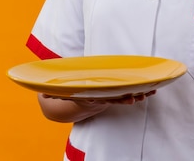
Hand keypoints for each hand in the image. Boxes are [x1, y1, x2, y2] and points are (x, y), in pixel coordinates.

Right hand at [38, 90, 156, 122]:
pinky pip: (128, 93)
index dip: (118, 99)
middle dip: (130, 97)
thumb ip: (55, 90)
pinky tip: (150, 88)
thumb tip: (43, 89)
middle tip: (141, 96)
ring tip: (151, 91)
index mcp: (92, 97)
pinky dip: (139, 91)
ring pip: (126, 97)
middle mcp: (102, 99)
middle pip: (118, 98)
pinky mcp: (114, 95)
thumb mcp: (59, 92)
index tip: (128, 98)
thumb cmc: (68, 93)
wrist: (74, 105)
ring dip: (139, 94)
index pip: (106, 99)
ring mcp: (109, 98)